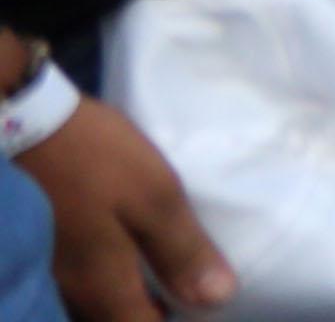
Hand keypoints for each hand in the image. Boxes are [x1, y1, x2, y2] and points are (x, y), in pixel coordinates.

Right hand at [22, 91, 230, 318]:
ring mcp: (51, 273)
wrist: (24, 124)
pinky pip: (79, 280)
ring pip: (94, 304)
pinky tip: (125, 247)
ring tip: (162, 264)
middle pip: (116, 319)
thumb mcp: (154, 196)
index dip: (175, 319)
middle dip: (151, 308)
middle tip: (184, 279)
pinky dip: (107, 275)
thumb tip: (218, 298)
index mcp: (103, 286)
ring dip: (127, 293)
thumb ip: (182, 250)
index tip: (199, 301)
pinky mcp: (43, 249)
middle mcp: (73, 292)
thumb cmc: (95, 160)